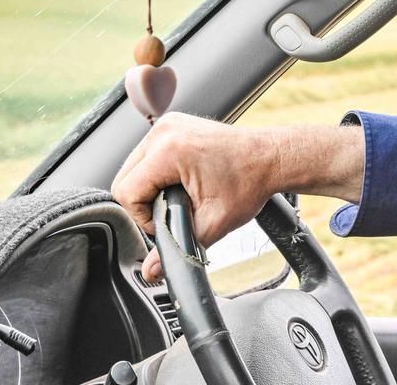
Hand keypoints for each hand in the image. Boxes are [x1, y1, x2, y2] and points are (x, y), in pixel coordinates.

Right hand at [111, 112, 282, 281]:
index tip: (169, 219)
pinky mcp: (173, 124)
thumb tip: (152, 271)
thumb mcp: (212, 223)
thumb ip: (177, 247)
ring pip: (133, 166)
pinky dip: (157, 172)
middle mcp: (165, 132)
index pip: (126, 192)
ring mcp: (168, 124)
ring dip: (150, 186)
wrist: (272, 159)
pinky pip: (147, 154)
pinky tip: (180, 181)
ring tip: (181, 195)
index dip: (143, 216)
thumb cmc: (250, 184)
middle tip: (176, 209)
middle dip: (145, 202)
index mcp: (169, 151)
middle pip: (124, 178)